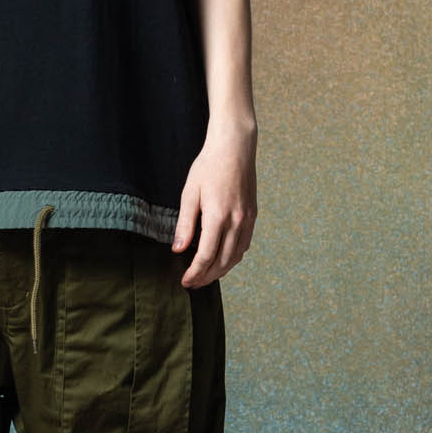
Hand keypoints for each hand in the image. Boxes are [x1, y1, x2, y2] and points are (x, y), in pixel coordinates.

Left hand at [172, 118, 255, 285]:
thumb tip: (178, 249)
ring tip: (206, 276)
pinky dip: (233, 257)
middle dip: (206, 277)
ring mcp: (247, 219)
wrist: (235, 148)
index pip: (206, 256)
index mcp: (218, 216)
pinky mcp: (252, 215)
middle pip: (222, 262)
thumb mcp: (190, 193)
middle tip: (192, 284)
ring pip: (235, 256)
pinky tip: (223, 259)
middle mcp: (236, 221)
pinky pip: (244, 245)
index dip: (195, 272)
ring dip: (220, 271)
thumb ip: (185, 223)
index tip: (185, 281)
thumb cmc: (209, 166)